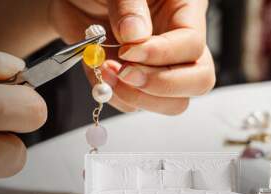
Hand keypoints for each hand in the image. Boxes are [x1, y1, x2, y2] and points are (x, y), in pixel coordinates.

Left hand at [50, 0, 214, 114]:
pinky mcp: (135, 83)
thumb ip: (129, 6)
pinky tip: (100, 73)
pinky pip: (135, 105)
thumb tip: (135, 36)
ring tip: (107, 72)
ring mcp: (157, 68)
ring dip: (137, 96)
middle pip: (197, 81)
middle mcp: (177, 44)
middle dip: (161, 84)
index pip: (192, 46)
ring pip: (171, 103)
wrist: (73, 0)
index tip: (128, 50)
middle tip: (126, 73)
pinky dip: (115, 96)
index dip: (162, 54)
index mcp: (184, 11)